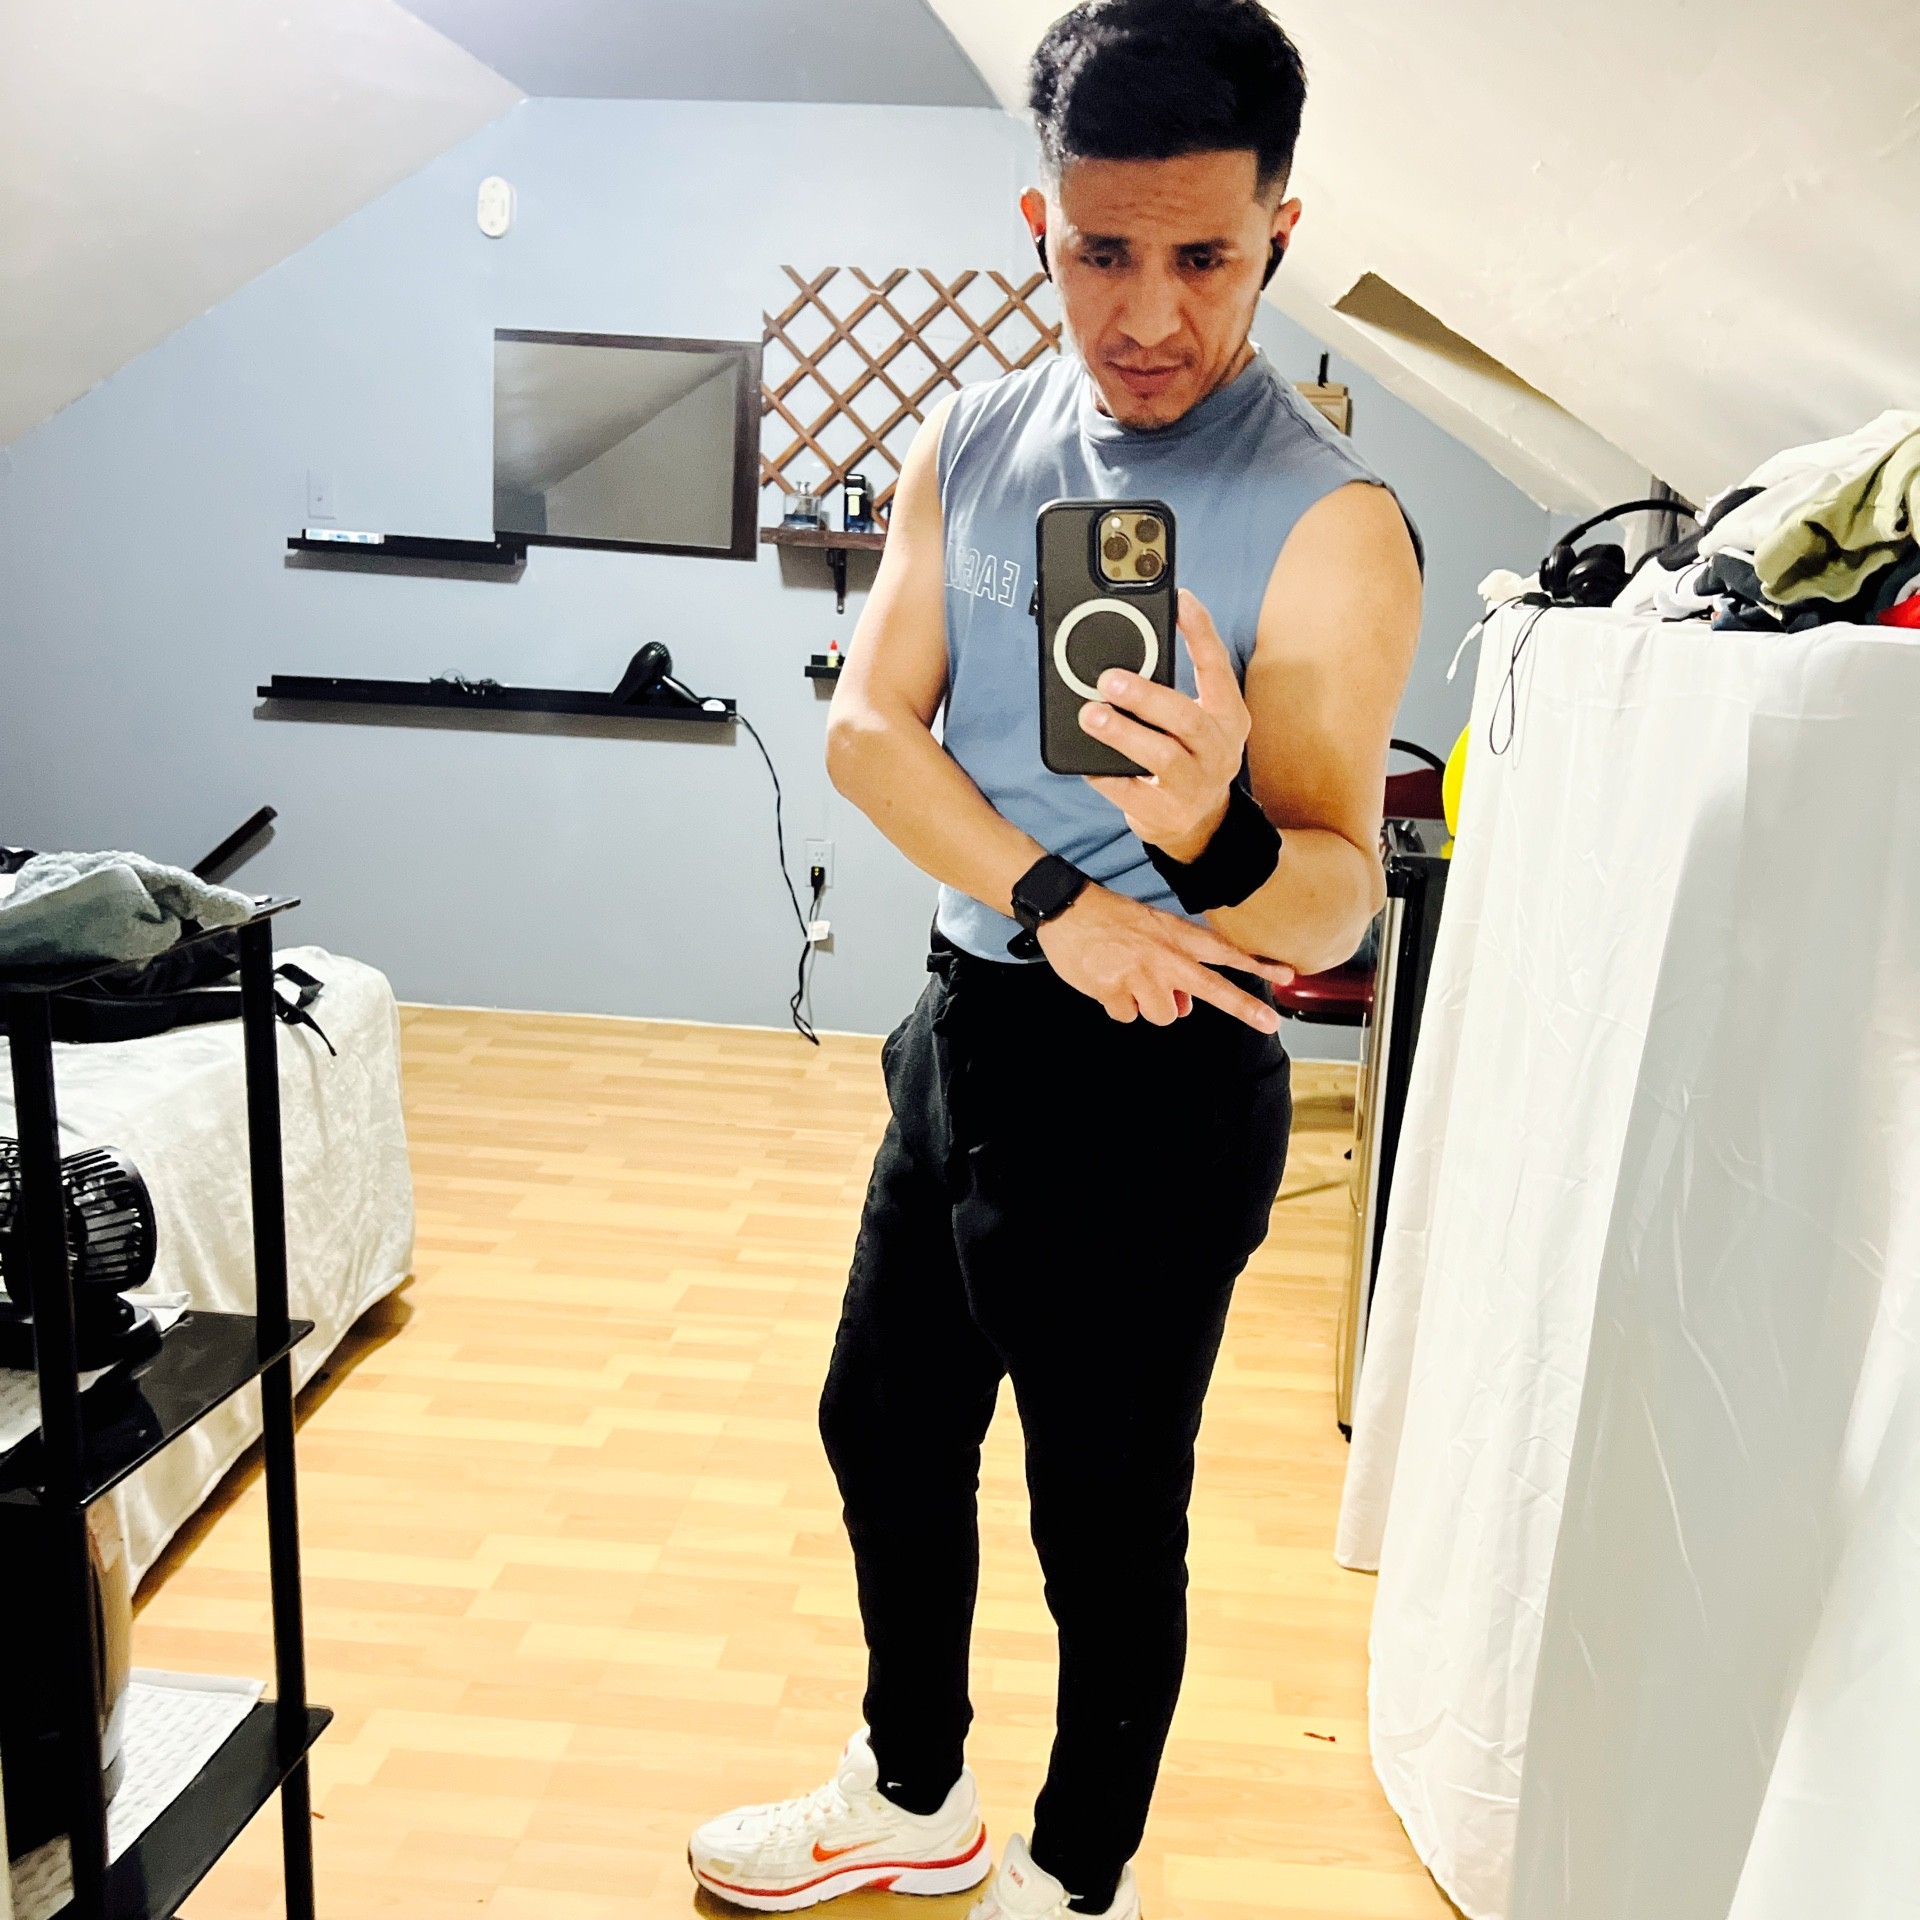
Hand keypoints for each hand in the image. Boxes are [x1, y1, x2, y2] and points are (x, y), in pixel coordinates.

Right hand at [1037, 884, 1292, 1030]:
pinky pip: (1128, 1016)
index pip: (1225, 952)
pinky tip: (1107, 983)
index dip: (1257, 964)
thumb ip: (1175, 966)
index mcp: (1176, 937)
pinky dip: (1118, 1006)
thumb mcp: (1152, 932)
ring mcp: (1140, 976)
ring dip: (1150, 1006)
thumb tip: (1185, 1007)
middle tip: (1270, 1022)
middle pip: (1211, 988)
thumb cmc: (1112, 919)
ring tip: (1129, 980)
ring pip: (1165, 1015)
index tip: (1287, 975)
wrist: (1068, 909)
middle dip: (1244, 1007)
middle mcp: (1165, 957)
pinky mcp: (1114, 992)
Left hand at [1079, 588, 1250, 861]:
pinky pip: (1131, 791)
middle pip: (1187, 717)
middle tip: (1109, 679)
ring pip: (1161, 755)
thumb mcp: (1194, 720)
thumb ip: (1170, 688)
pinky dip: (1106, 773)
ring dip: (1122, 733)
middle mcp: (1219, 750)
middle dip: (1146, 696)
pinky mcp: (1166, 813)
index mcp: (1229, 717)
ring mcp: (1195, 785)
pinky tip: (1087, 760)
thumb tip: (1123, 647)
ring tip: (1091, 715)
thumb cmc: (1189, 755)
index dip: (1201, 632)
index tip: (1180, 600)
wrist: (1199, 823)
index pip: (1218, 668)